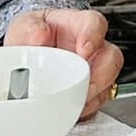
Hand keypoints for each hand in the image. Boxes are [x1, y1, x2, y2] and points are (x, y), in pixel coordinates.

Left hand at [3, 7, 122, 117]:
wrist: (24, 61)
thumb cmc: (31, 38)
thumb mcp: (24, 27)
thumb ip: (29, 28)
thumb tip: (39, 35)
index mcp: (78, 26)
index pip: (95, 24)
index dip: (94, 37)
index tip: (84, 50)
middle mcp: (92, 48)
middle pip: (111, 58)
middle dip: (101, 75)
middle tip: (84, 86)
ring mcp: (94, 71)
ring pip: (108, 83)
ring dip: (93, 96)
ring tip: (74, 103)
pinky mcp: (91, 93)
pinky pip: (97, 103)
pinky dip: (85, 110)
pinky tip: (71, 111)